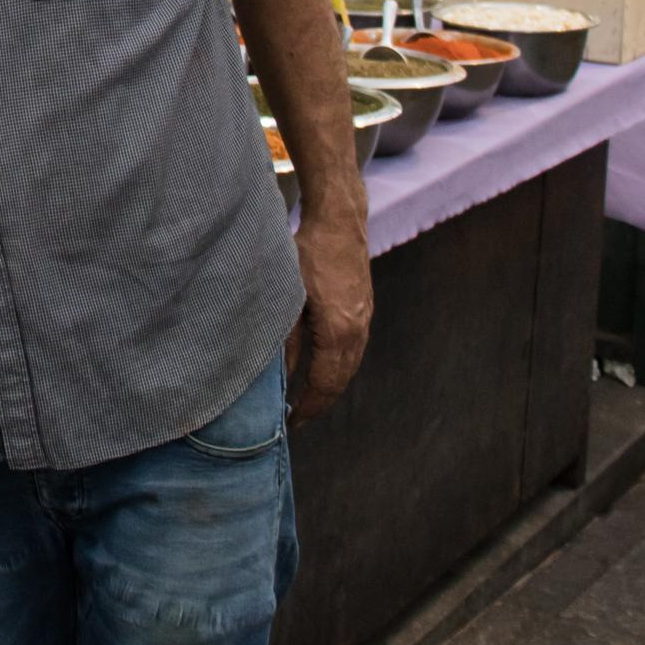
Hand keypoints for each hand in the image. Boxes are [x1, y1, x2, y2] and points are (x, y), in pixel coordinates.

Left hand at [287, 203, 372, 422]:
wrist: (341, 221)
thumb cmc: (309, 253)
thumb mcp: (288, 297)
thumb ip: (285, 340)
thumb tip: (280, 377)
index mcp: (339, 332)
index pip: (325, 385)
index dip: (308, 407)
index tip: (291, 422)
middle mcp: (359, 331)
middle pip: (340, 381)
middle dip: (319, 402)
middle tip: (296, 417)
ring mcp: (365, 320)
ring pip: (349, 366)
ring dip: (329, 385)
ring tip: (306, 398)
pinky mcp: (364, 309)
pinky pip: (353, 350)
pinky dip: (337, 366)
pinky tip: (321, 368)